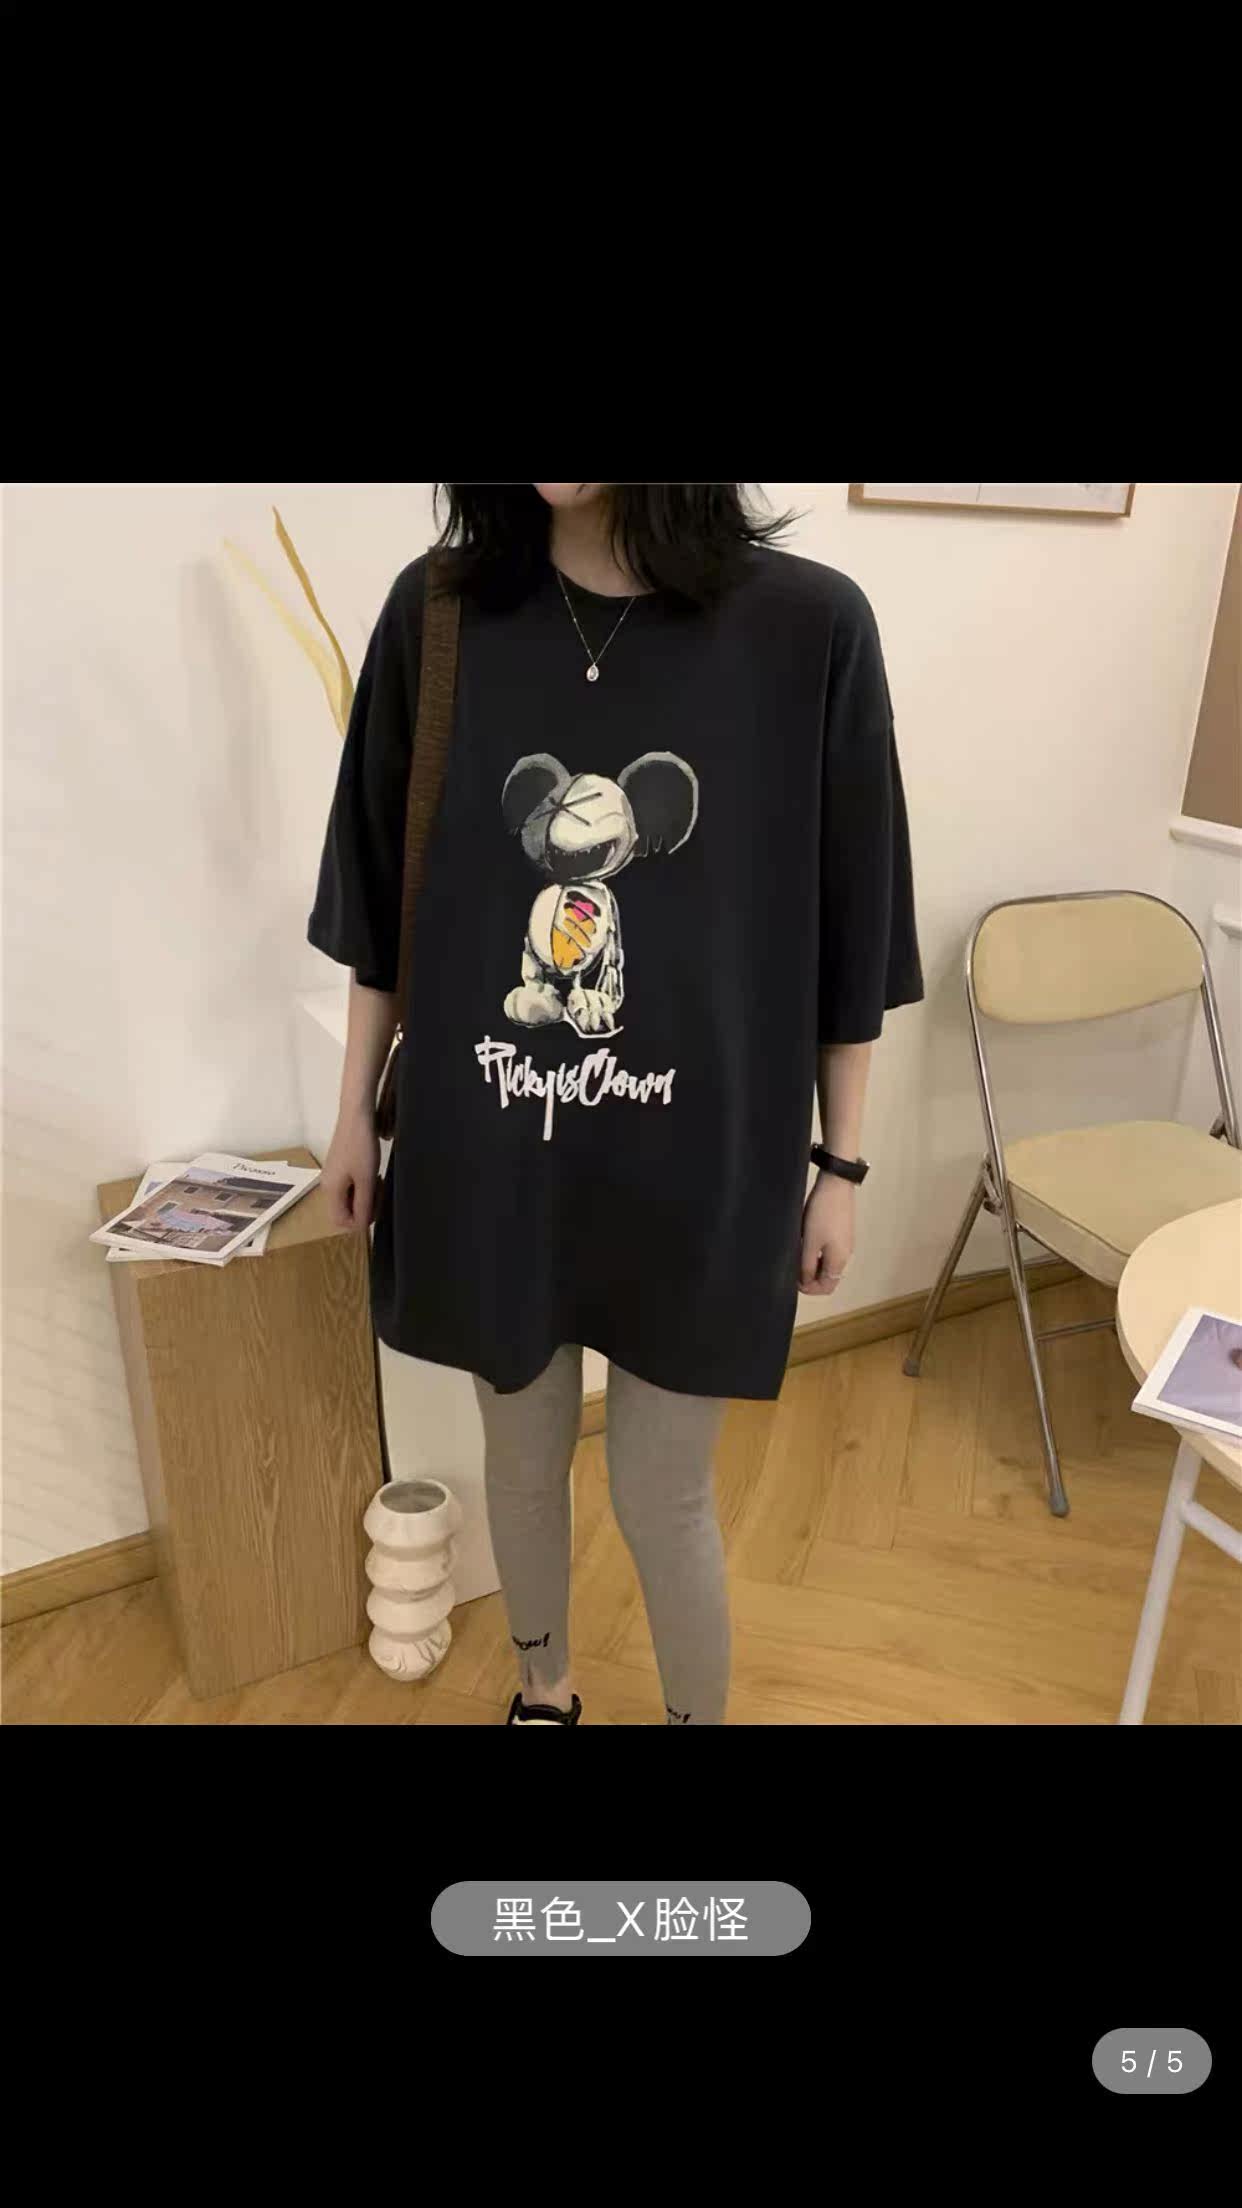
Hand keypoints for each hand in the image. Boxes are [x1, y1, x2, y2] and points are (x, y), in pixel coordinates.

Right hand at [323, 1106, 379, 1232]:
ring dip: (365, 1196)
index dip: (359, 1221)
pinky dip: (362, 1185)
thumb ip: (363, 1205)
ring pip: (349, 1197)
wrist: (357, 1116)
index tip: (376, 1207)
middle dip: (364, 1207)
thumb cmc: (361, 1147)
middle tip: (379, 1193)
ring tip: (377, 1182)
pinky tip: (372, 1174)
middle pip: (344, 1210)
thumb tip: (360, 1227)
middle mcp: (327, 1185)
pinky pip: (350, 1185)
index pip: (340, 1221)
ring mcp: (332, 1174)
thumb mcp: (366, 1180)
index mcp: (331, 1190)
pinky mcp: (339, 1166)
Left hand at [800, 1171, 854, 1295]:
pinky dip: (817, 1254)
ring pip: (828, 1264)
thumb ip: (806, 1266)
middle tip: (792, 1267)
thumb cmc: (822, 1214)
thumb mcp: (809, 1242)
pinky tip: (805, 1242)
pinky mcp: (842, 1232)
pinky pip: (829, 1252)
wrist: (836, 1184)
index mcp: (839, 1261)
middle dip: (810, 1278)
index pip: (827, 1287)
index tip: (792, 1279)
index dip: (809, 1289)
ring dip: (812, 1265)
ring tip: (796, 1254)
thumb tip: (804, 1282)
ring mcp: (845, 1243)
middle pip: (828, 1277)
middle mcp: (845, 1255)